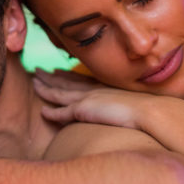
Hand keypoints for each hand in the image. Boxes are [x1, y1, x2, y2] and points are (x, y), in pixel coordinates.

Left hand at [33, 68, 148, 129]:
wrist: (150, 110)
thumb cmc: (148, 108)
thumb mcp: (134, 101)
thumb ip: (127, 101)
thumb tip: (131, 108)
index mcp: (103, 87)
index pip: (80, 79)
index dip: (66, 75)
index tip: (56, 70)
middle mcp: (92, 90)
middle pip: (66, 82)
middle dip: (50, 77)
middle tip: (37, 71)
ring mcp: (86, 99)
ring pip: (59, 93)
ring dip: (45, 89)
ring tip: (34, 83)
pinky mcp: (82, 111)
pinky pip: (61, 112)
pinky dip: (51, 112)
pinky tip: (42, 112)